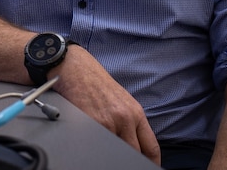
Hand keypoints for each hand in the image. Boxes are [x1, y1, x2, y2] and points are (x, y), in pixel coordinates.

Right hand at [51, 46, 160, 164]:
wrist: (75, 67)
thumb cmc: (95, 82)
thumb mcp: (120, 100)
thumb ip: (129, 122)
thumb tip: (133, 145)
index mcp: (135, 113)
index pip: (150, 147)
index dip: (151, 163)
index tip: (147, 167)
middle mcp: (125, 118)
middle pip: (134, 152)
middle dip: (129, 159)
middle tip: (124, 161)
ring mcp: (109, 122)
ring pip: (116, 151)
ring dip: (111, 152)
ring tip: (104, 148)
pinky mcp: (92, 123)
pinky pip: (98, 145)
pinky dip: (96, 147)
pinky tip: (91, 142)